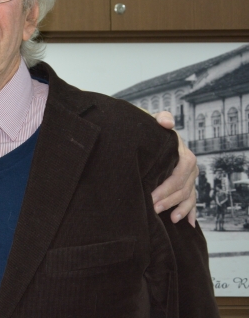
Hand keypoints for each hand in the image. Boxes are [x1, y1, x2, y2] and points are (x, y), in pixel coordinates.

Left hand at [150, 111, 197, 226]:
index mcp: (182, 152)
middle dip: (169, 199)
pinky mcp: (186, 184)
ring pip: (189, 195)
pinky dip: (190, 211)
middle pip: (184, 186)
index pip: (180, 172)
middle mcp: (189, 165)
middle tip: (153, 208)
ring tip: (169, 218)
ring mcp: (190, 176)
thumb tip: (167, 123)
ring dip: (180, 208)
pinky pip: (192, 200)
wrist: (149, 134)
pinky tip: (187, 223)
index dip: (167, 185)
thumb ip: (161, 118)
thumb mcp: (152, 120)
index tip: (151, 195)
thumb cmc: (149, 129)